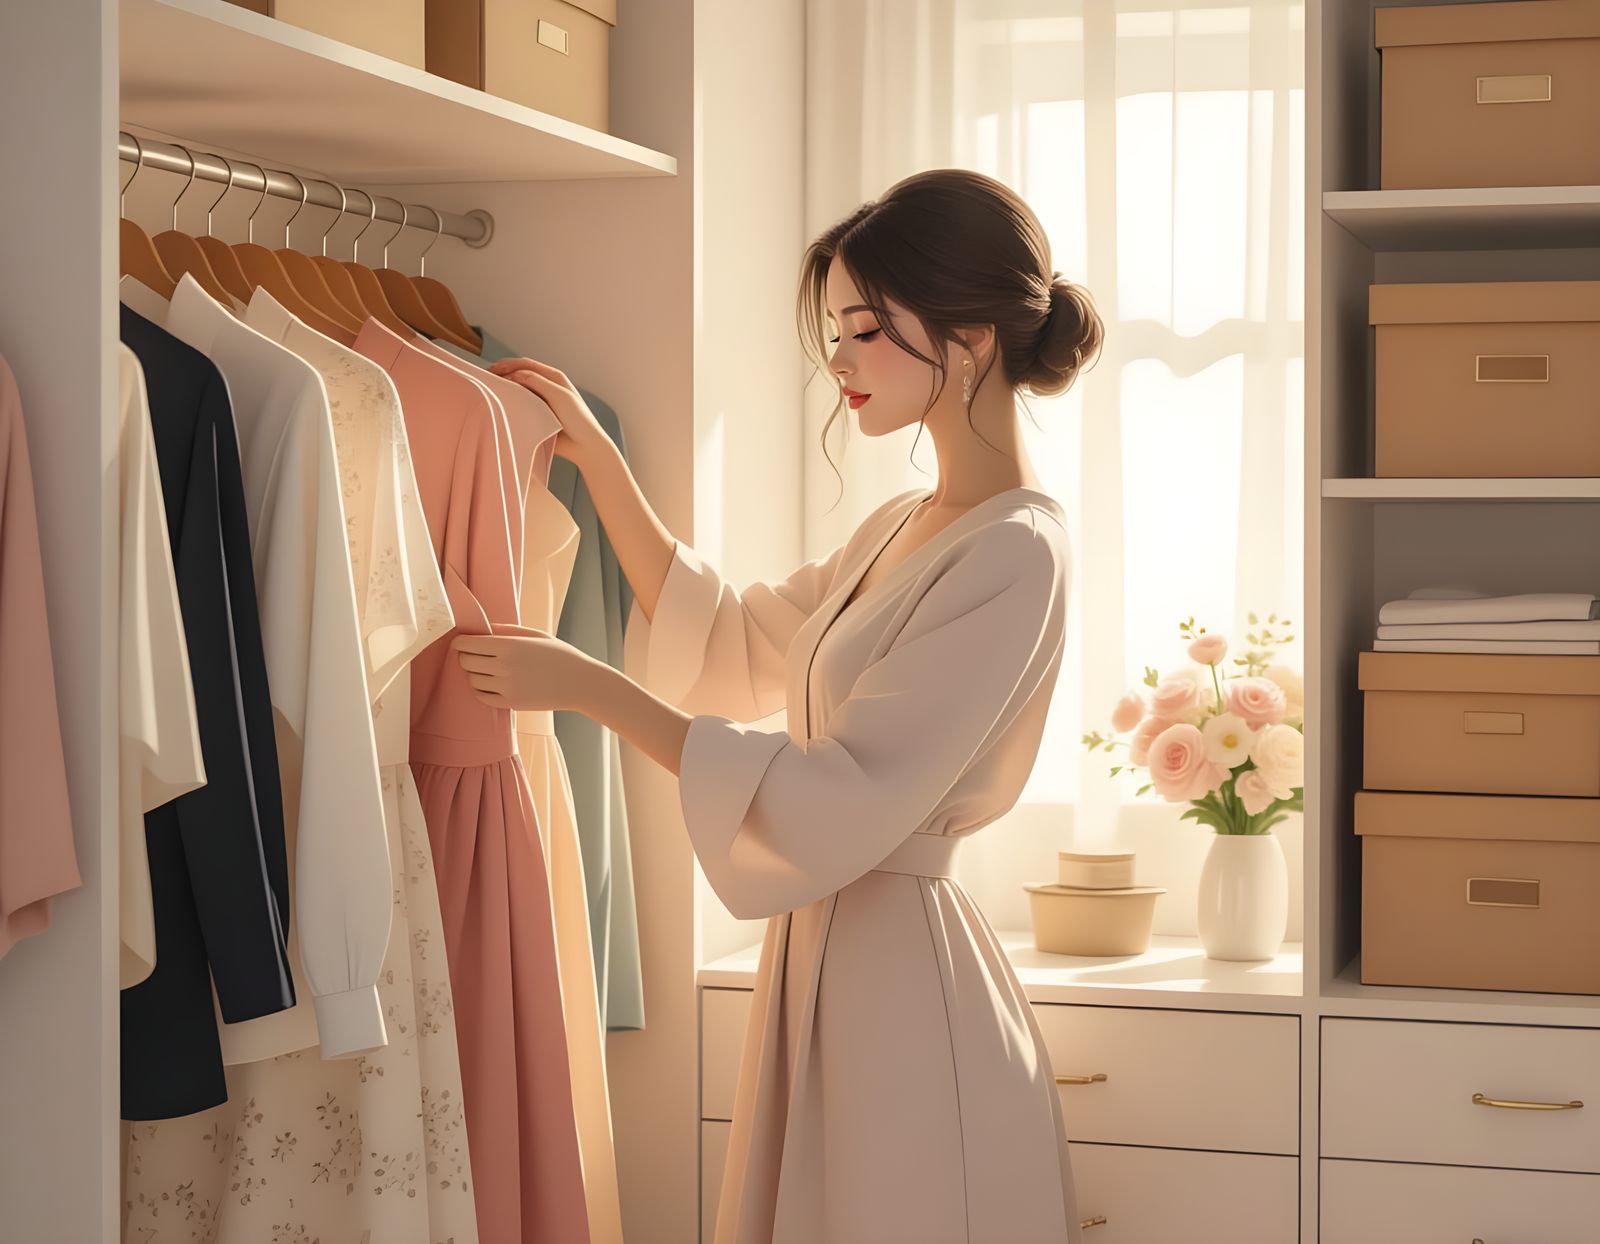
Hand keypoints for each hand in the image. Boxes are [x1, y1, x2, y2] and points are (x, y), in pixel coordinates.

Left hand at [452, 624, 604, 712]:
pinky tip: (490, 683)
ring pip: (472, 680)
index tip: (461, 642)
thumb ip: (506, 630)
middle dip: (465, 657)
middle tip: (473, 655)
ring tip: (485, 669)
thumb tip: (482, 628)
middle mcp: (504, 667)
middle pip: (466, 662)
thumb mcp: (535, 635)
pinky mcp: (511, 703)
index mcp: (508, 646)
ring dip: (474, 674)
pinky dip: (481, 690)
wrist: (579, 682)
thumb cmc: (559, 654)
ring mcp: (506, 687)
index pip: (467, 644)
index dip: (460, 642)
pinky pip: (482, 697)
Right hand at [487, 356, 608, 466]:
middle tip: (485, 378)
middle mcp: (547, 387)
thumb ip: (537, 383)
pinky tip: (501, 407)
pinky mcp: (539, 416)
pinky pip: (522, 406)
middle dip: (503, 374)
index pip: (526, 365)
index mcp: (554, 378)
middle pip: (521, 376)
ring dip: (506, 389)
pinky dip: (511, 404)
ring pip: (520, 390)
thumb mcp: (559, 396)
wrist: (586, 446)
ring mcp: (542, 401)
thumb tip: (514, 374)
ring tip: (489, 391)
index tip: (492, 369)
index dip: (508, 364)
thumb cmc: (578, 419)